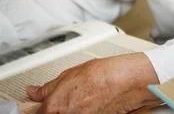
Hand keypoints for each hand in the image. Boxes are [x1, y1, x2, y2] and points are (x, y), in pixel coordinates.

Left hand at [27, 53, 160, 113]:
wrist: (128, 81)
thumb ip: (48, 87)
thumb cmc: (105, 74)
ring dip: (72, 109)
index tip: (42, 104)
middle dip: (58, 108)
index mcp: (54, 106)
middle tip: (68, 99)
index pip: (38, 113)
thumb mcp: (71, 73)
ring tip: (83, 98)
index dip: (41, 107)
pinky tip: (92, 102)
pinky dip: (85, 111)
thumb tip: (34, 92)